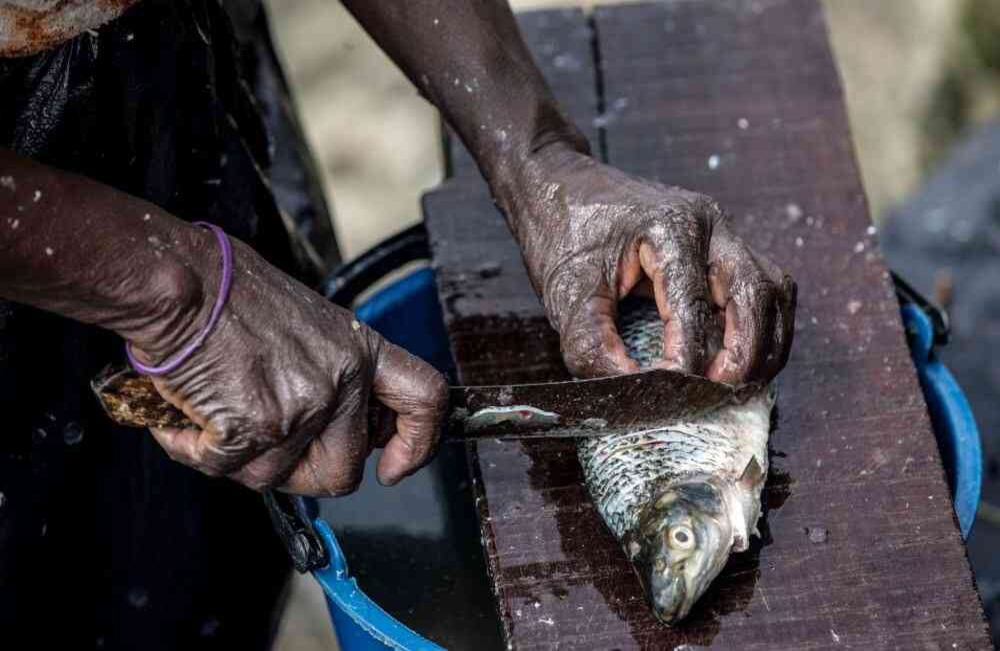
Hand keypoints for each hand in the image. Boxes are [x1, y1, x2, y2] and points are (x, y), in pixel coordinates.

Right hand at [127, 230, 447, 495]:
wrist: (180, 281)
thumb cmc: (230, 292)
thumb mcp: (309, 323)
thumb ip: (332, 371)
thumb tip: (333, 418)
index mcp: (361, 350)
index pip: (424, 400)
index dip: (417, 445)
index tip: (393, 468)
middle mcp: (342, 380)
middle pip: (343, 471)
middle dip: (300, 473)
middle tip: (265, 446)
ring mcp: (301, 406)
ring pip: (276, 477)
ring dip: (238, 458)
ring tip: (215, 412)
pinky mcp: (255, 427)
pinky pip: (225, 468)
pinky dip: (197, 450)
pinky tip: (187, 417)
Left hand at [500, 143, 795, 382]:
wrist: (557, 185)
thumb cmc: (562, 231)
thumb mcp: (567, 291)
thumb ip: (593, 343)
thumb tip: (631, 392)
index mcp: (671, 227)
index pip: (693, 305)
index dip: (687, 357)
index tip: (672, 395)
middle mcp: (709, 224)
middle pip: (755, 292)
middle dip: (744, 353)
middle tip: (719, 395)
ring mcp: (721, 232)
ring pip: (771, 289)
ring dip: (763, 343)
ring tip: (738, 385)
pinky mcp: (721, 246)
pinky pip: (762, 288)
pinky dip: (760, 327)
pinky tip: (741, 360)